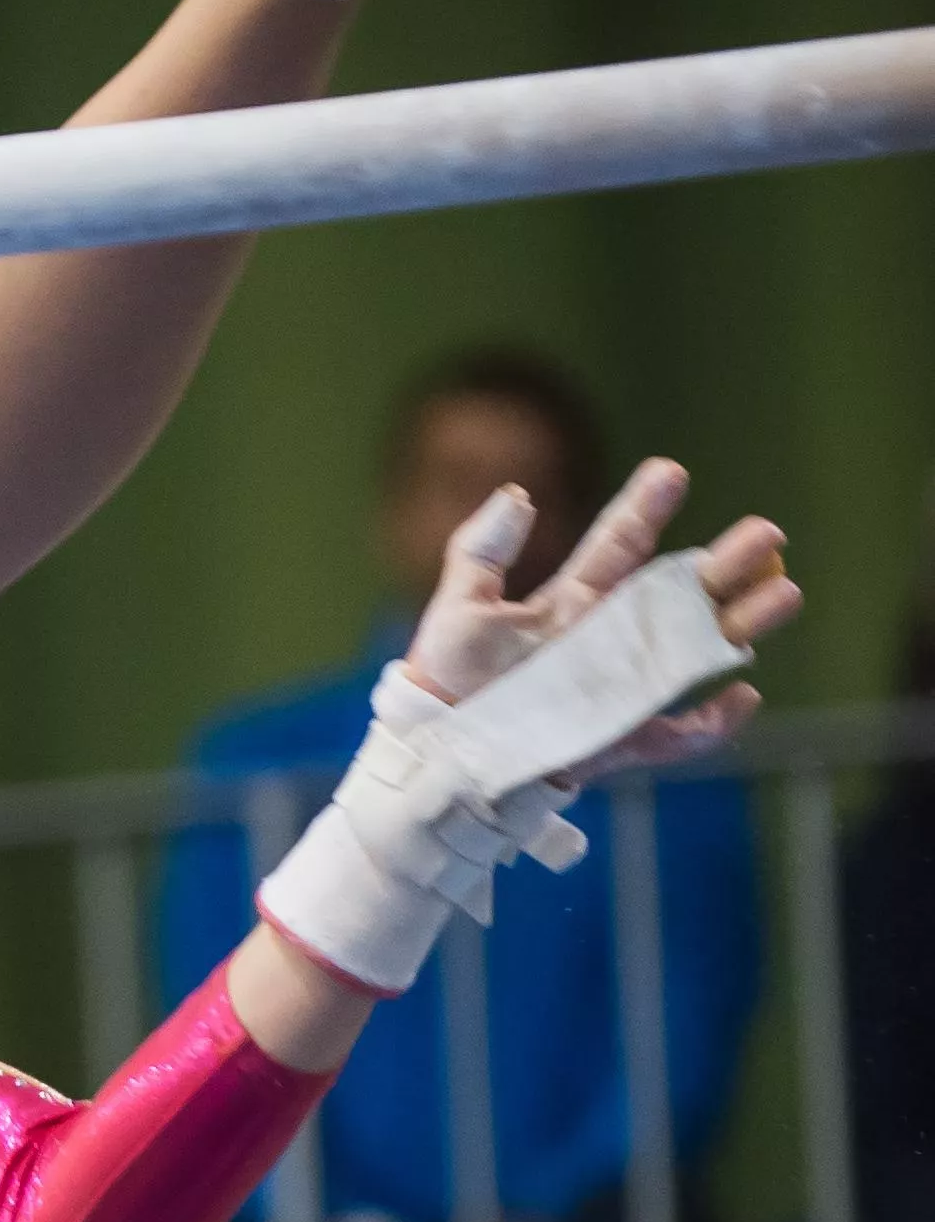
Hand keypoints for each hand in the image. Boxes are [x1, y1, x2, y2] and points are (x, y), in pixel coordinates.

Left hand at [404, 460, 794, 779]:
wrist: (438, 749)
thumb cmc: (446, 678)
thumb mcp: (459, 606)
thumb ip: (483, 549)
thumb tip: (519, 493)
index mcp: (572, 599)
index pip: (618, 544)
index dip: (645, 507)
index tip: (670, 472)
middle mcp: (607, 637)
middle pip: (676, 594)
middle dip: (723, 564)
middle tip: (766, 534)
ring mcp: (619, 686)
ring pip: (692, 651)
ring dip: (738, 625)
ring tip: (783, 594)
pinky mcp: (617, 739)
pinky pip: (675, 735)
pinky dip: (712, 723)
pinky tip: (741, 697)